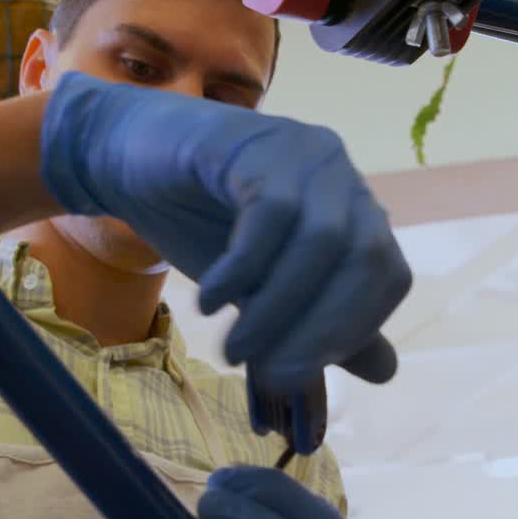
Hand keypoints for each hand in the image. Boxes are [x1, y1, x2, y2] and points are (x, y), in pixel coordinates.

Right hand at [39, 72, 411, 398]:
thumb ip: (323, 323)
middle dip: (321, 327)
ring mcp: (303, 153)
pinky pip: (270, 210)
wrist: (129, 161)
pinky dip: (244, 268)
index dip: (353, 331)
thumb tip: (387, 373)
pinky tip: (209, 299)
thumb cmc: (203, 223)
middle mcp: (341, 177)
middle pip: (365, 258)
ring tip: (234, 349)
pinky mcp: (257, 141)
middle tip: (270, 375)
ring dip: (277, 308)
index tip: (299, 376)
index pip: (388, 277)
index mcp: (356, 211)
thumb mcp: (266, 288)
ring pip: (320, 239)